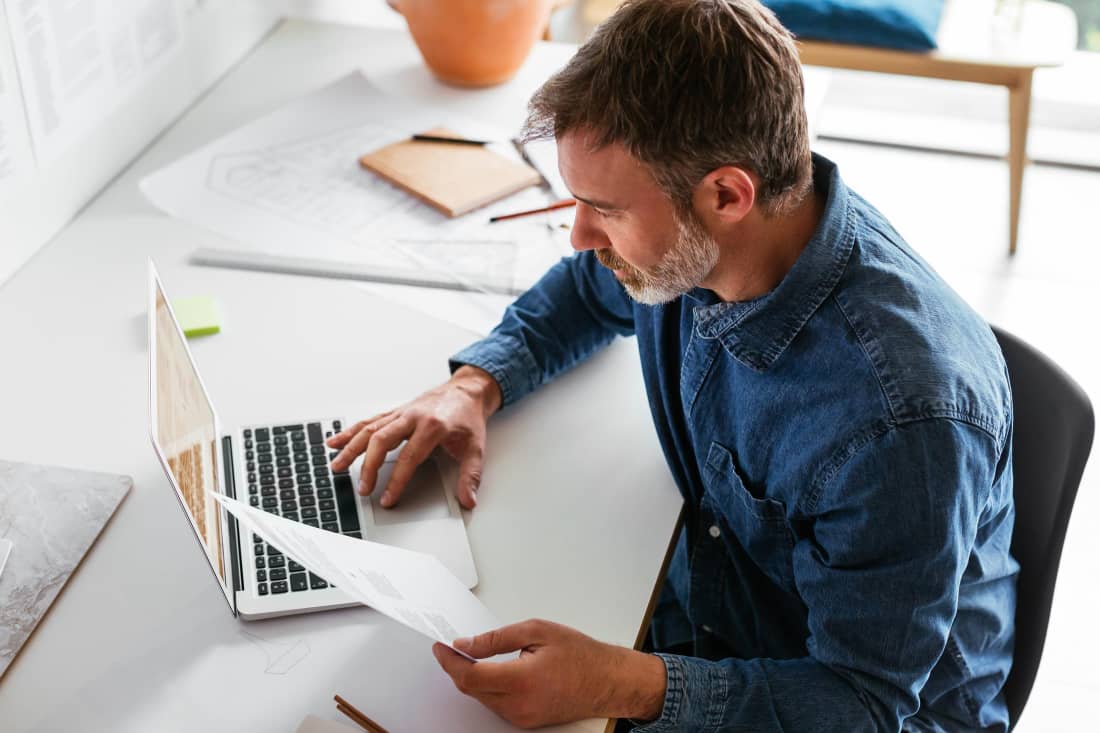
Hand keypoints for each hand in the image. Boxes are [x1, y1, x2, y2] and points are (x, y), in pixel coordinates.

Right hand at [327, 366, 501, 508]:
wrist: (467, 392)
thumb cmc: (468, 418)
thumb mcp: (476, 448)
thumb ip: (470, 476)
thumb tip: (468, 500)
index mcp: (432, 426)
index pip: (409, 457)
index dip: (396, 481)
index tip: (387, 498)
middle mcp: (412, 417)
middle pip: (381, 441)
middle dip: (368, 467)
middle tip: (363, 488)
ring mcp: (401, 413)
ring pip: (370, 430)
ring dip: (350, 448)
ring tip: (336, 466)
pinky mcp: (395, 412)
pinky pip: (369, 422)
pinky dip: (350, 432)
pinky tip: (335, 441)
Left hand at [432, 619, 666, 727]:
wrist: (606, 681)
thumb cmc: (579, 654)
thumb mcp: (537, 631)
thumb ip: (496, 638)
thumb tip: (466, 644)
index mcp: (521, 680)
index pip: (470, 676)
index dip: (449, 662)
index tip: (440, 648)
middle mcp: (518, 705)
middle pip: (471, 690)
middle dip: (457, 668)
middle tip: (453, 648)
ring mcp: (521, 717)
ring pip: (481, 699)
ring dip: (472, 679)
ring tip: (472, 656)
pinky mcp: (525, 722)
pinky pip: (495, 705)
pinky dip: (487, 688)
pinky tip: (491, 671)